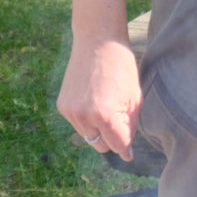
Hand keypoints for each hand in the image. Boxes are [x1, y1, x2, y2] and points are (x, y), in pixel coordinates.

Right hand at [57, 34, 141, 161]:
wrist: (97, 41)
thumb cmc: (121, 66)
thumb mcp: (134, 97)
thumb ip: (129, 125)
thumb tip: (126, 148)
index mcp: (104, 115)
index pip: (117, 146)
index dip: (126, 150)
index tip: (130, 154)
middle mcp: (84, 117)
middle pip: (101, 146)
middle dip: (112, 139)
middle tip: (121, 121)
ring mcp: (70, 112)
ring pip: (88, 137)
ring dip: (98, 130)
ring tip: (107, 106)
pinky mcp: (63, 106)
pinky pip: (78, 124)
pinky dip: (87, 120)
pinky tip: (94, 100)